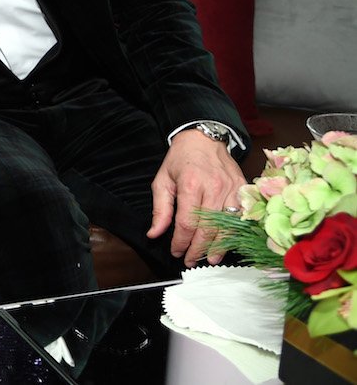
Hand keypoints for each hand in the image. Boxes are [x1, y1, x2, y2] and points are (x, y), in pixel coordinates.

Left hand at [146, 129, 247, 266]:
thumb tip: (154, 233)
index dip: (181, 242)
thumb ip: (160, 209)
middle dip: (198, 249)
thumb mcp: (162, 180)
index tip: (176, 251)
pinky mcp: (243, 189)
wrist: (204, 138)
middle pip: (208, 228)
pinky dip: (235, 233)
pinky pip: (242, 217)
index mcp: (191, 185)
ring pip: (228, 226)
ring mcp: (232, 189)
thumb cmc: (181, 159)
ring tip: (210, 259)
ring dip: (219, 246)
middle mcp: (214, 188)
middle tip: (191, 260)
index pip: (187, 223)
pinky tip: (228, 243)